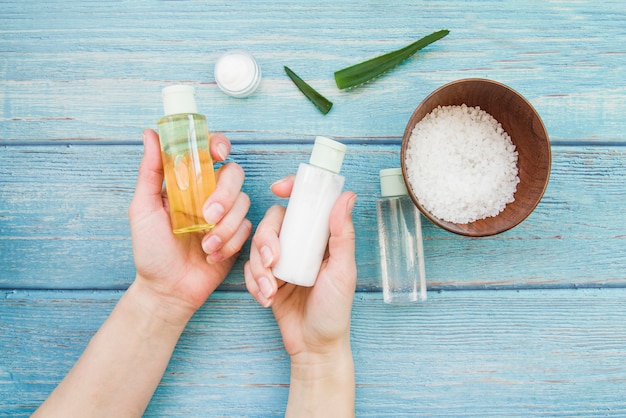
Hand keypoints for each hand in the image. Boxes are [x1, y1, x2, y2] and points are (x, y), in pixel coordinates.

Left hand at [129, 129, 251, 323]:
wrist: (167, 289)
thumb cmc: (151, 250)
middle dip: (225, 194)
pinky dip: (231, 242)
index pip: (209, 152)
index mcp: (188, 182)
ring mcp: (225, 215)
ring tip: (205, 246)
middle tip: (208, 215)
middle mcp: (209, 194)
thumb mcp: (143, 208)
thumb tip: (150, 133)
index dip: (218, 146)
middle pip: (234, 174)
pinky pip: (247, 228)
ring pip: (244, 202)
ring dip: (226, 226)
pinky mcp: (237, 236)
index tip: (217, 154)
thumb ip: (150, 171)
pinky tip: (212, 255)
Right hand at [244, 176, 356, 416]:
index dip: (292, 189)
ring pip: (257, 244)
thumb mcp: (342, 271)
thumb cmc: (334, 310)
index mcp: (322, 237)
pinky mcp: (267, 277)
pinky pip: (249, 267)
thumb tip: (346, 196)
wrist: (313, 346)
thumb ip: (342, 235)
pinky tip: (265, 298)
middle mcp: (301, 244)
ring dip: (259, 267)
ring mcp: (282, 260)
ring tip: (269, 290)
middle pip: (274, 221)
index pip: (306, 203)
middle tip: (273, 261)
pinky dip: (253, 282)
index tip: (278, 189)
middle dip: (267, 239)